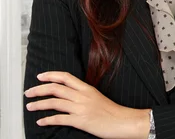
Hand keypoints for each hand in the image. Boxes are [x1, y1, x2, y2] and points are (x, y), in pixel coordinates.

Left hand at [25, 71, 148, 138]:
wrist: (122, 121)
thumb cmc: (111, 111)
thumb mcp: (97, 97)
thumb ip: (83, 94)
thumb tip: (69, 94)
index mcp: (87, 88)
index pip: (66, 77)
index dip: (51, 75)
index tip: (40, 76)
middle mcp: (83, 96)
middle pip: (56, 88)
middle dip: (39, 89)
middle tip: (29, 92)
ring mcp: (81, 108)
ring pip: (55, 102)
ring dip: (39, 104)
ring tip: (30, 106)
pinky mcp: (80, 121)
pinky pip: (60, 119)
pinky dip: (48, 120)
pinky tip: (41, 122)